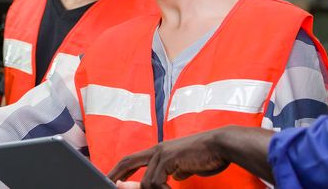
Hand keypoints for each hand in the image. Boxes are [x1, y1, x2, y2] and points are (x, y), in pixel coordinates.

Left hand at [108, 130, 229, 188]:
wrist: (220, 145)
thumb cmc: (207, 155)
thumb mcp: (188, 165)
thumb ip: (177, 169)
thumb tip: (175, 176)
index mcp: (160, 150)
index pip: (134, 158)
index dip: (122, 168)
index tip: (114, 178)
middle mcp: (157, 150)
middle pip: (129, 160)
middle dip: (116, 173)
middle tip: (108, 183)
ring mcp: (162, 153)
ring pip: (146, 181)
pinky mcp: (168, 158)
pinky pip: (156, 181)